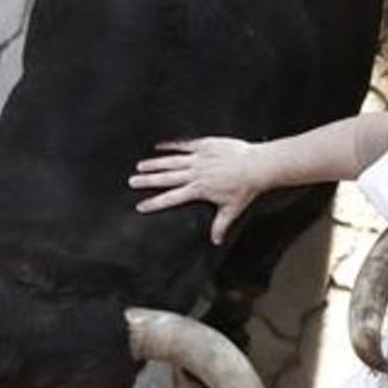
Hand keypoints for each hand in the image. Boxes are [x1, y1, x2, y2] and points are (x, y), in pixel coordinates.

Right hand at [129, 137, 261, 243]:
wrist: (256, 166)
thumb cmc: (245, 188)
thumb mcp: (232, 210)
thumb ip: (220, 226)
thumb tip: (215, 242)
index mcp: (199, 190)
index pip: (172, 198)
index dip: (155, 203)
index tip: (140, 206)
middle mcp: (195, 174)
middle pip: (166, 178)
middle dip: (147, 181)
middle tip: (131, 182)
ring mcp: (199, 158)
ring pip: (171, 161)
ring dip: (155, 163)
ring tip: (140, 166)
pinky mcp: (204, 145)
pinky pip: (183, 144)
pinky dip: (170, 145)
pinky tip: (158, 146)